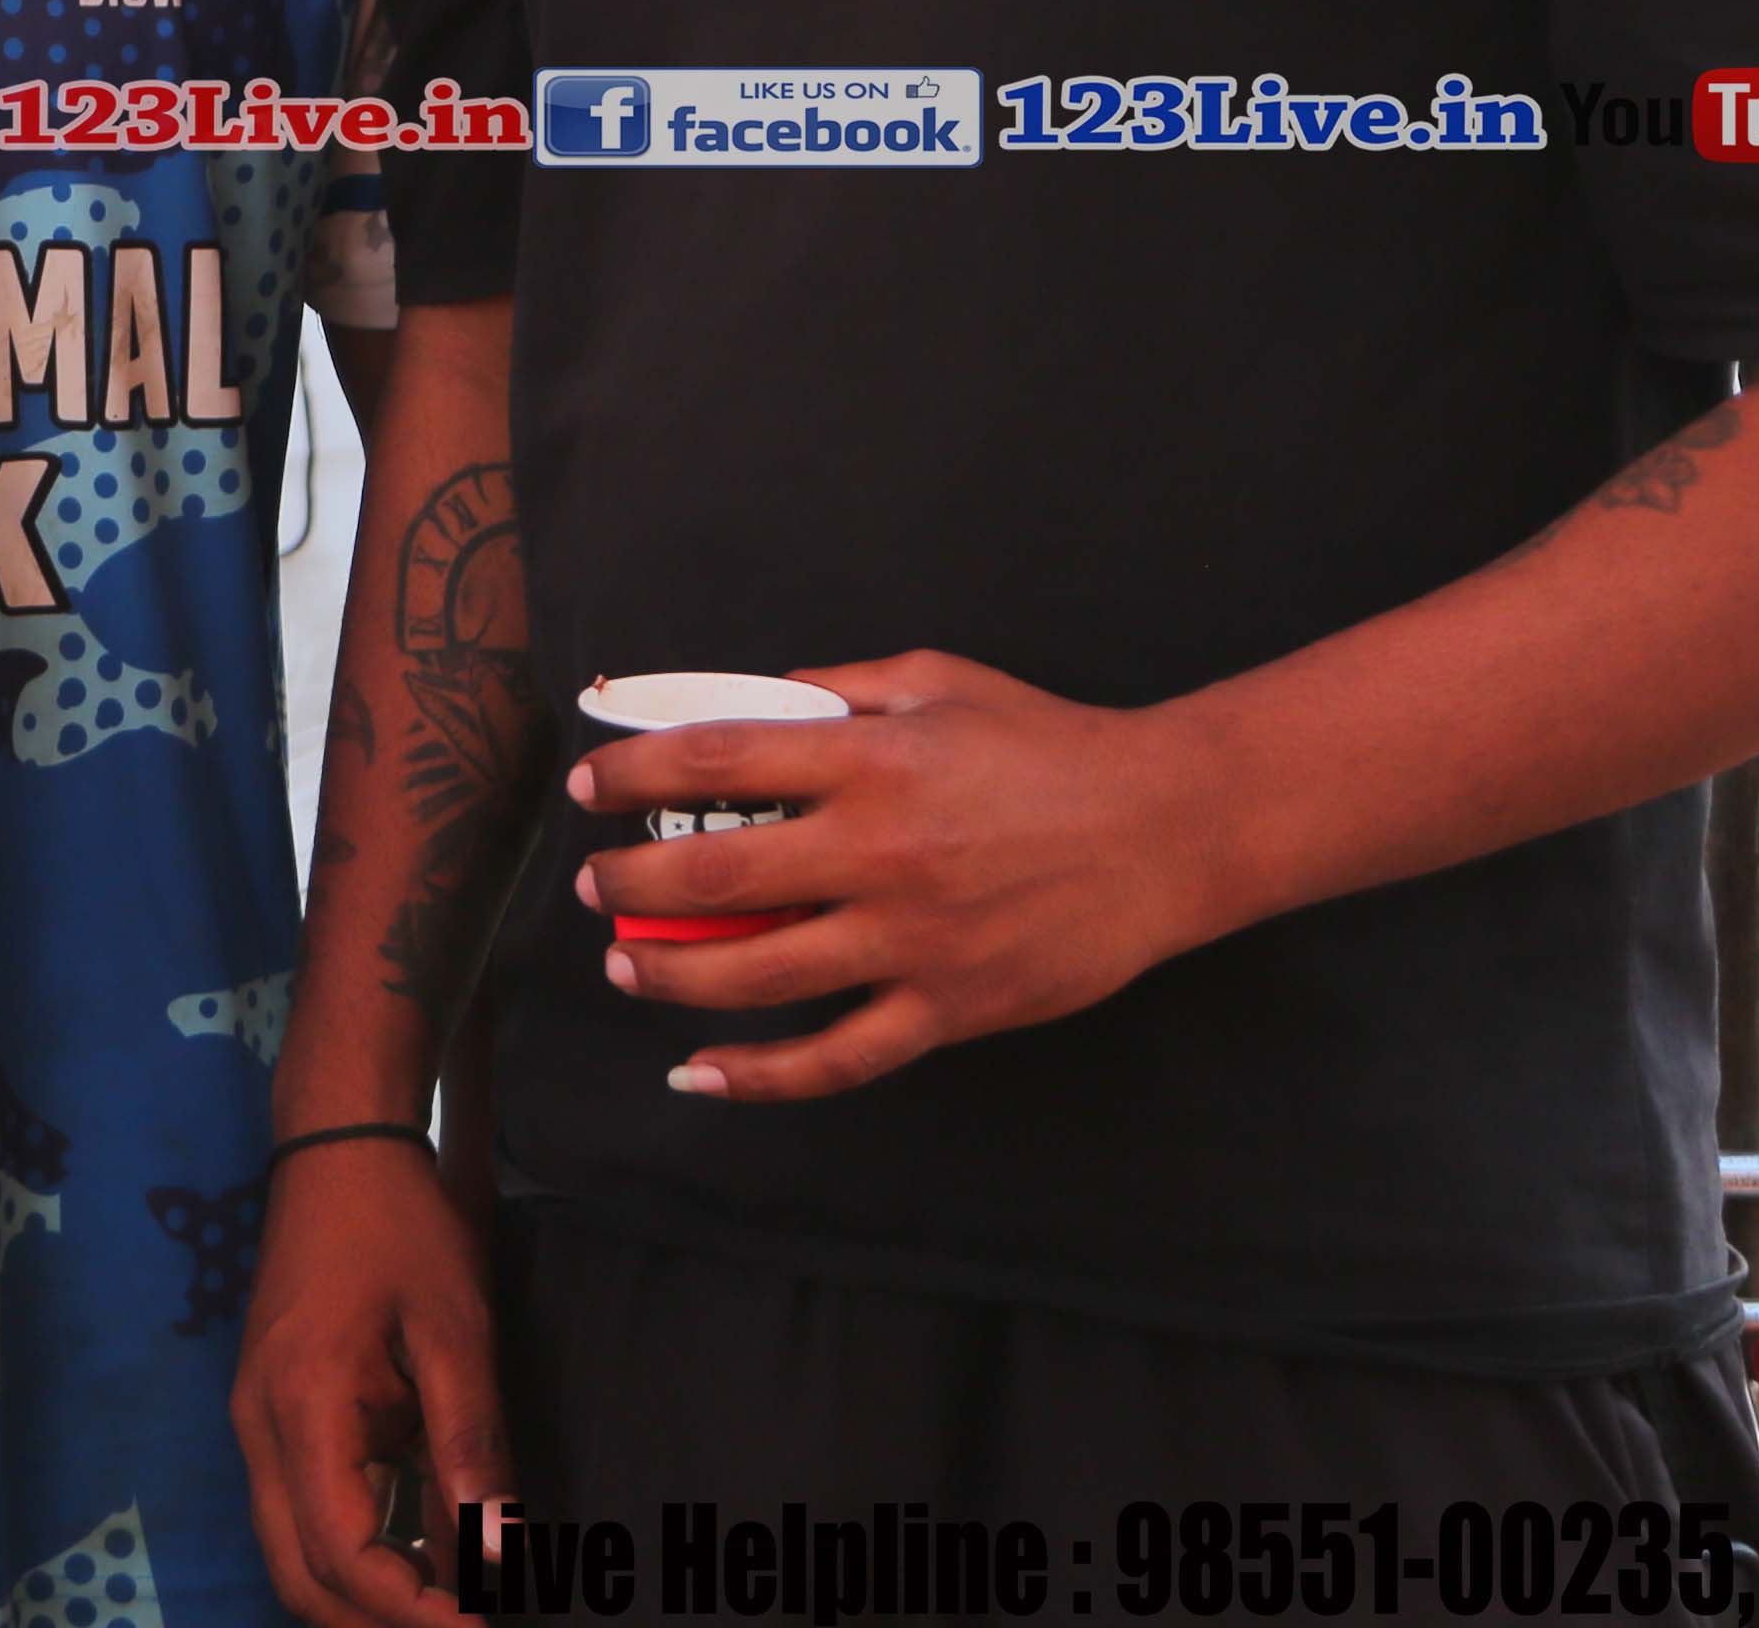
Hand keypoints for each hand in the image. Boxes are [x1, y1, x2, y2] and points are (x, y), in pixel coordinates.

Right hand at [234, 1136, 502, 1627]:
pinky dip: (355, 1548)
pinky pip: (301, 1509)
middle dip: (376, 1622)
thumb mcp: (454, 1331)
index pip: (342, 1555)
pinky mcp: (272, 1412)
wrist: (336, 1148)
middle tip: (464, 1626)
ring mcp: (257, 1423)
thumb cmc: (401, 1229)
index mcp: (302, 1412)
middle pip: (299, 1575)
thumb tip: (499, 1554)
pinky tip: (420, 1548)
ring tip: (449, 1598)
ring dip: (364, 1592)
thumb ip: (472, 1444)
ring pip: (293, 1551)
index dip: (411, 1610)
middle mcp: (260, 1431)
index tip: (482, 1625)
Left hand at [569, 650, 1242, 1099]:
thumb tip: (747, 697)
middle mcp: (880, 852)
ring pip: (759, 972)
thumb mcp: (935, 681)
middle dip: (633, 881)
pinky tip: (701, 1074)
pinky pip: (838, 1058)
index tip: (590, 786)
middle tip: (595, 885)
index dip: (635, 773)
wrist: (1168, 828)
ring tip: (624, 963)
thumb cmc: (1049, 743)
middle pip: (719, 872)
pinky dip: (762, 1076)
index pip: (717, 759)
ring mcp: (913, 940)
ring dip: (672, 972)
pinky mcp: (950, 1009)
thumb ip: (835, 686)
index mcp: (870, 758)